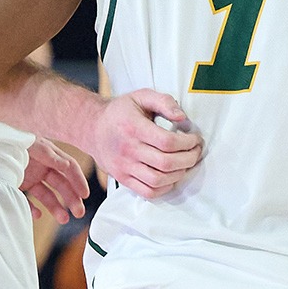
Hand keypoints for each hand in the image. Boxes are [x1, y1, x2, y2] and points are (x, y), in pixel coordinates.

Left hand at [22, 137, 90, 219]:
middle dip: (71, 198)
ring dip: (56, 206)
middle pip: (61, 183)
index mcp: (48, 154)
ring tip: (63, 219)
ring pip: (47, 194)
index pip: (69, 167)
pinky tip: (38, 216)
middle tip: (79, 213)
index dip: (78, 180)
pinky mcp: (17, 186)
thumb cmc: (8, 141)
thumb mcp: (31, 145)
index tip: (85, 195)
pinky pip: (28, 200)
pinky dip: (33, 208)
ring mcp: (29, 177)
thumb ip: (49, 155)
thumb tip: (67, 165)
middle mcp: (41, 166)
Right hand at [84, 90, 202, 197]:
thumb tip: (182, 117)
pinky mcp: (123, 179)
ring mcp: (124, 167)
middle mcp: (128, 149)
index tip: (195, 139)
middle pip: (166, 162)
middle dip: (189, 159)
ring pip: (158, 180)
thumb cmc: (120, 112)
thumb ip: (164, 102)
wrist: (91, 127)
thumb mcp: (141, 96)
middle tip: (196, 152)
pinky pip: (147, 192)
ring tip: (186, 164)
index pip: (167, 142)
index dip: (187, 142)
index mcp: (133, 128)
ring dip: (180, 174)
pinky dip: (165, 188)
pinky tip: (172, 177)